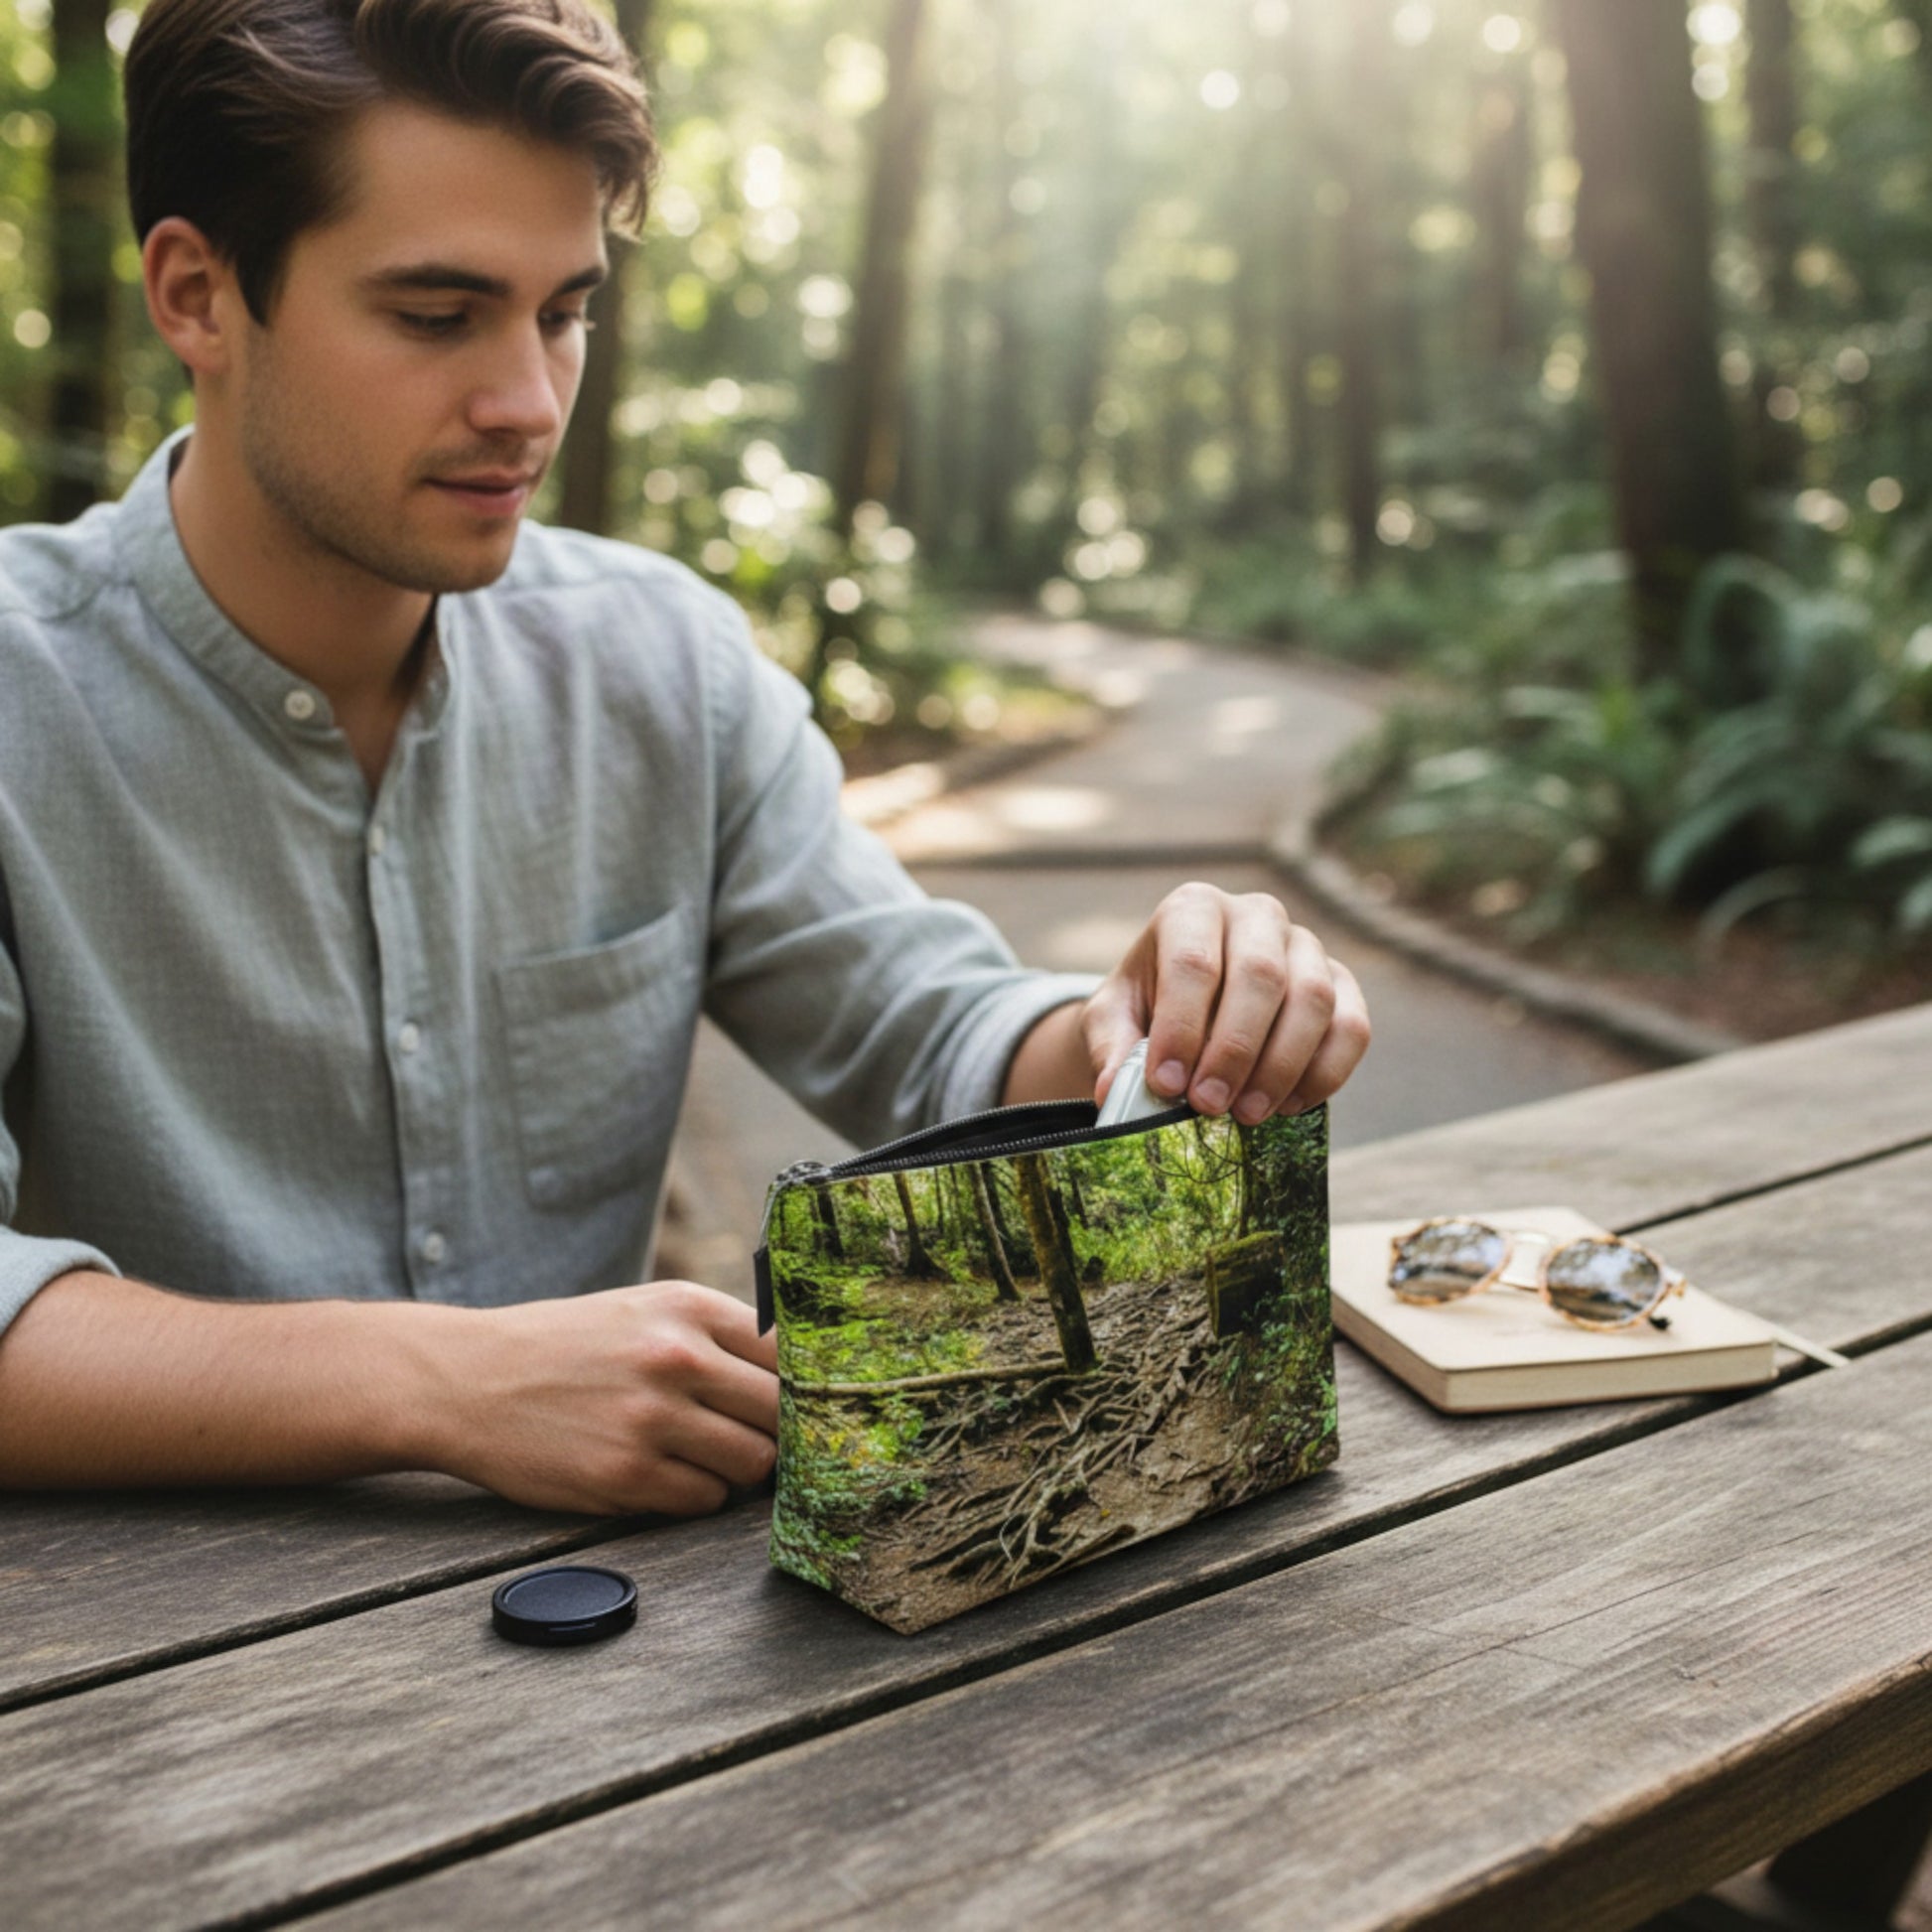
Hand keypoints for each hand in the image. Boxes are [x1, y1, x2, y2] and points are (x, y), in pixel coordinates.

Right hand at [431, 1280, 777, 1515]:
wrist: (468, 1380)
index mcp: (688, 1307)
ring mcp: (652, 1419)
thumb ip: (717, 1335)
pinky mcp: (625, 1476)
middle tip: (756, 1440)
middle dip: (777, 1434)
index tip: (806, 1406)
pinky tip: (665, 1475)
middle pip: (781, 1414)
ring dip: (738, 1469)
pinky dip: (696, 1495)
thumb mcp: (644, 1309)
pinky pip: (704, 1500)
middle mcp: (677, 1357)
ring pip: (751, 1464)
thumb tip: (800, 1374)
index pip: (792, 1353)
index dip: (806, 1386)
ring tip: (703, 1456)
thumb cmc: (568, 1347)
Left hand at [1084, 883, 1369, 1123]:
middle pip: (1260, 976)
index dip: (1182, 1028)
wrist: (1190, 1005)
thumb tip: (1110, 1091)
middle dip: (1234, 1050)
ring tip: (1247, 1114)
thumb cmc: (1147, 1005)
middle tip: (1209, 1105)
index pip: (1194, 962)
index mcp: (1193, 908)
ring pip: (1313, 1000)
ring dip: (1281, 1066)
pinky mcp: (1341, 983)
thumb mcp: (1113, 1018)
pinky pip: (1352, 1026)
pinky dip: (1326, 1073)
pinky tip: (1288, 1106)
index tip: (1167, 1084)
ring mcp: (1306, 945)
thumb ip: (1111, 1047)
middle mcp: (1256, 914)